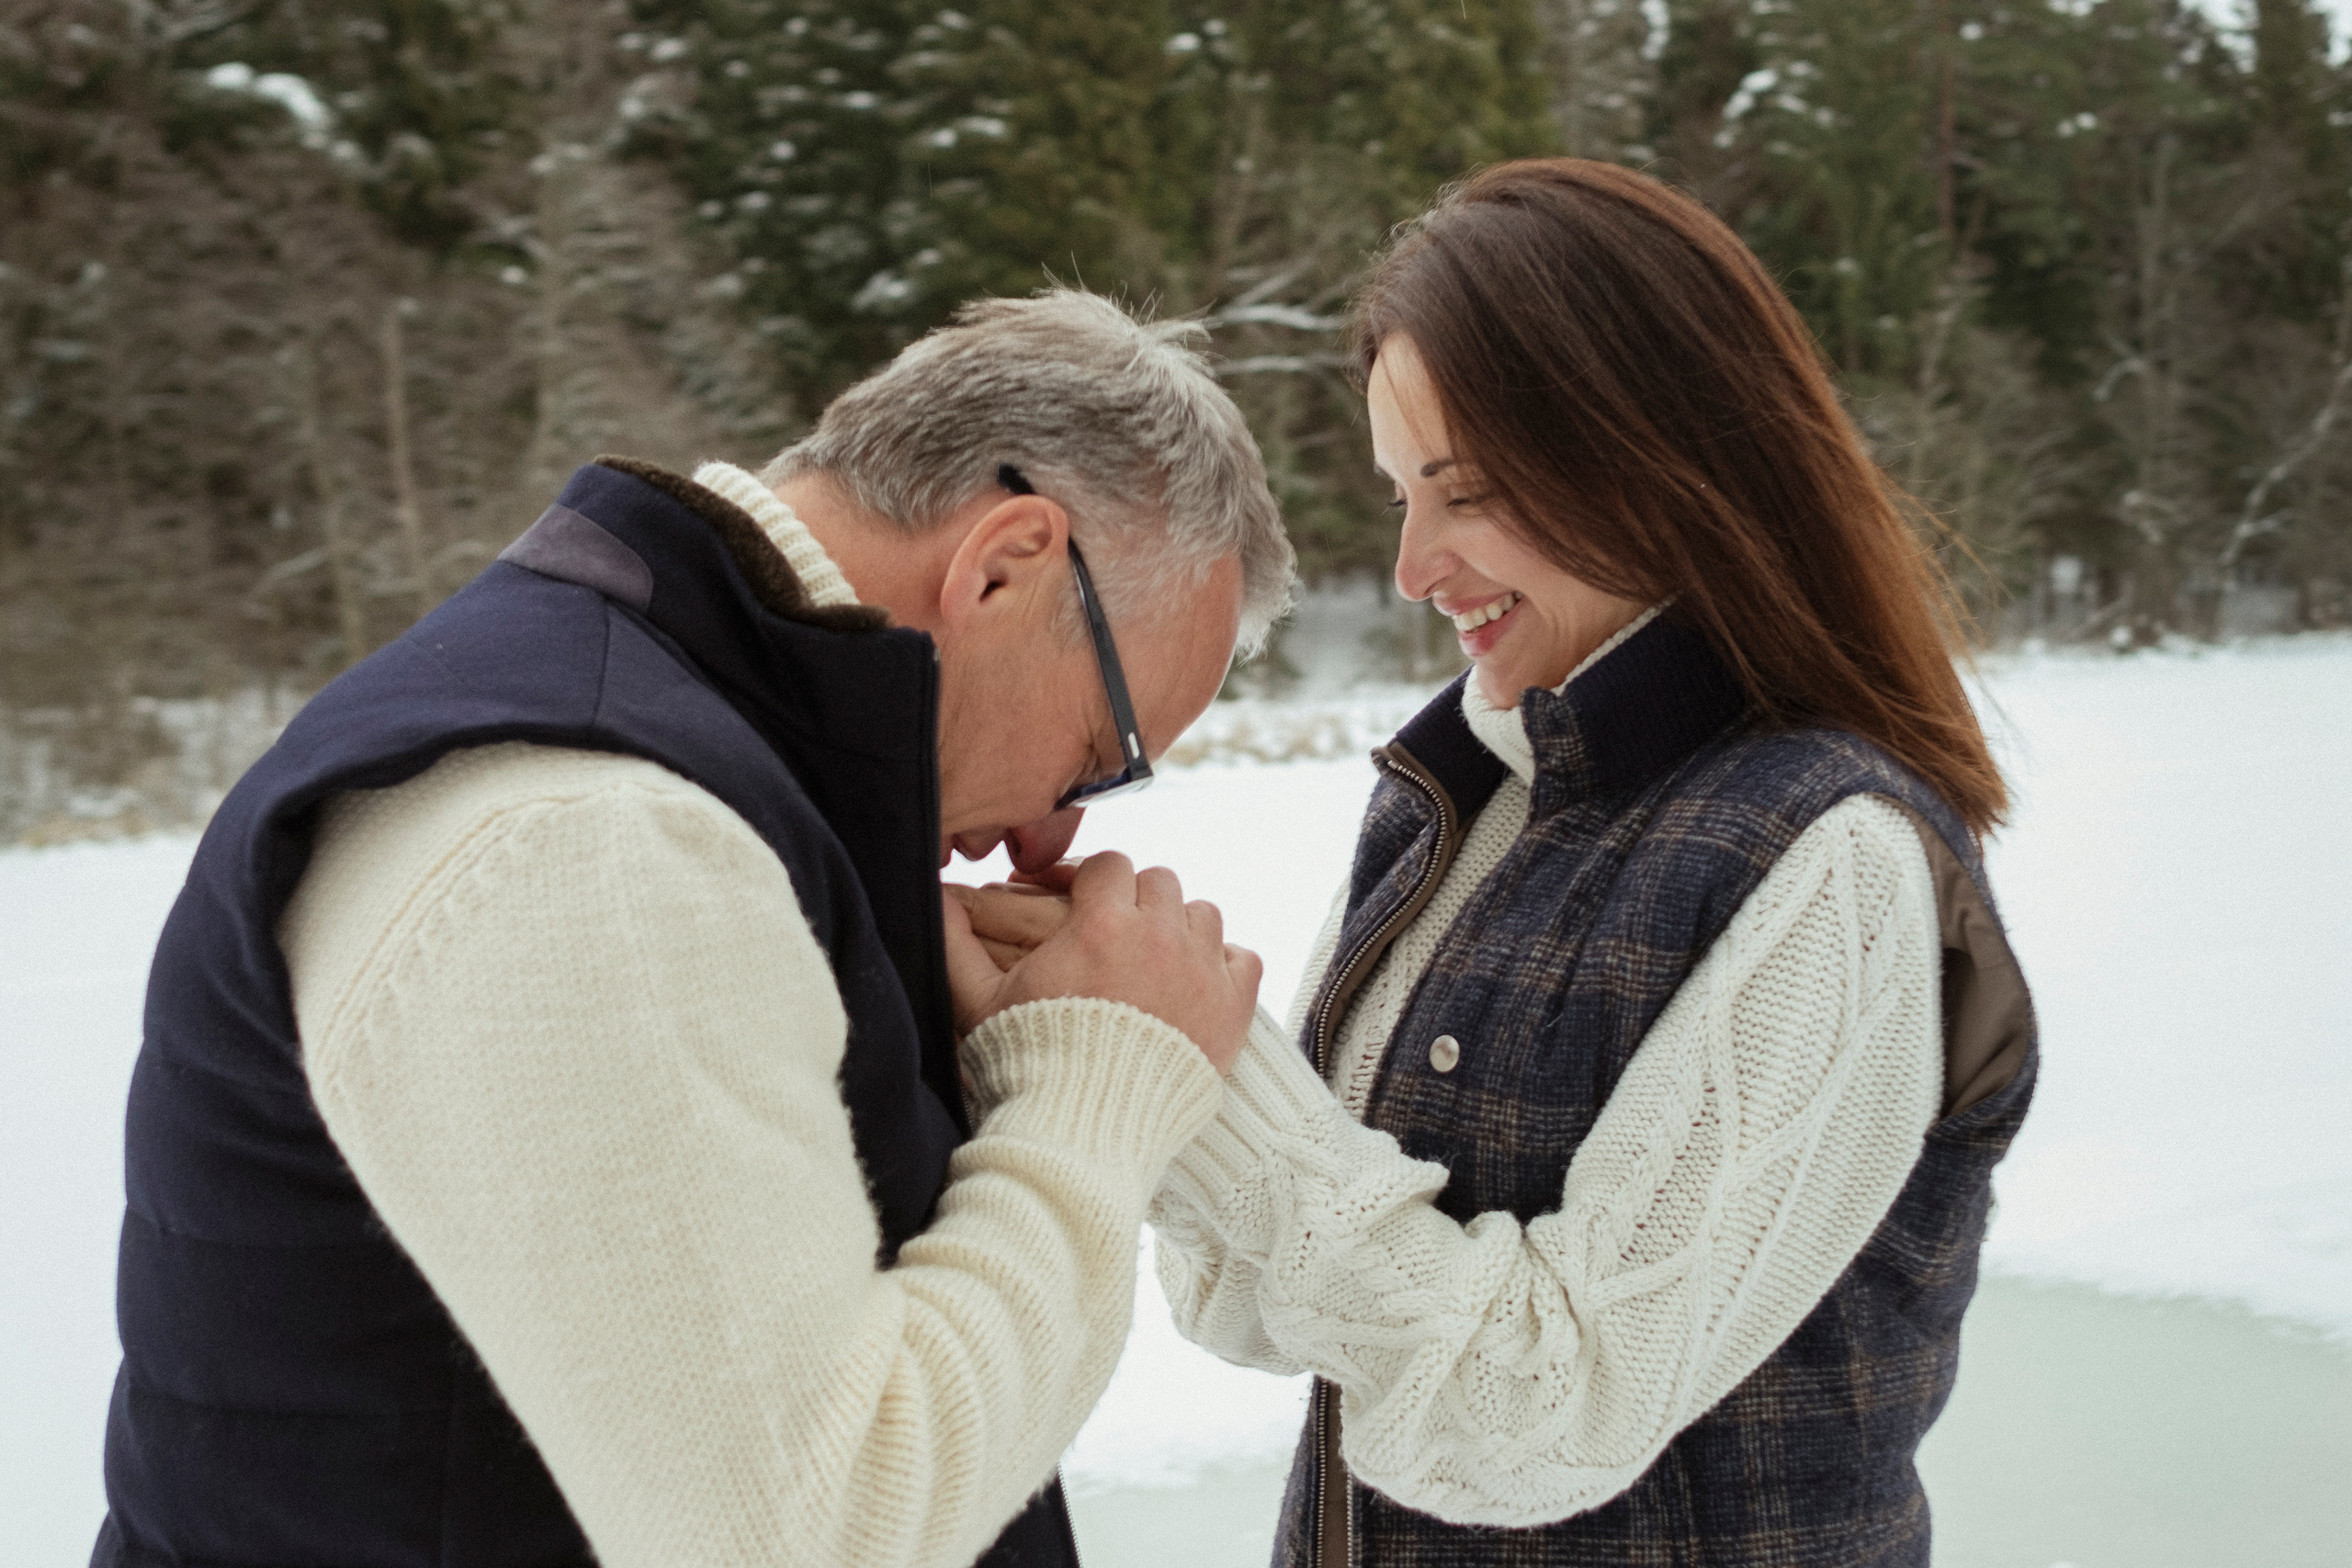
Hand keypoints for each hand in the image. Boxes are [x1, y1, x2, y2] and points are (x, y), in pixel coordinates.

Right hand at [942, 852, 1262, 1072]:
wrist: (1086, 1131)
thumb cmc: (1031, 1066)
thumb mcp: (981, 1002)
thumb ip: (958, 945)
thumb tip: (936, 900)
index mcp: (1100, 923)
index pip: (1109, 864)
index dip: (1094, 881)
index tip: (1082, 903)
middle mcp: (1157, 936)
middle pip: (1159, 882)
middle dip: (1137, 901)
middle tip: (1117, 934)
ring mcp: (1200, 970)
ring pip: (1203, 914)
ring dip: (1180, 929)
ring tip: (1155, 961)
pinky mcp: (1232, 1008)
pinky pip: (1244, 957)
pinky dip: (1225, 965)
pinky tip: (1198, 983)